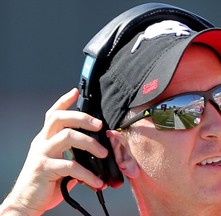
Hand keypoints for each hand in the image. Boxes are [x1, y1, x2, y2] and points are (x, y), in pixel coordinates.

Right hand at [0, 88, 107, 214]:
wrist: (26, 202)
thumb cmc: (45, 182)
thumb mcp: (58, 163)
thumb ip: (72, 155)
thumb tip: (95, 152)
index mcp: (45, 138)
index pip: (53, 114)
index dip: (64, 101)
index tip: (75, 91)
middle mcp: (42, 142)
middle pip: (60, 118)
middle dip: (82, 117)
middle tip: (99, 125)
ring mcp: (41, 153)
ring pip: (68, 136)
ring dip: (90, 143)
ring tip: (103, 153)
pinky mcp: (44, 168)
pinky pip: (71, 166)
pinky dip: (87, 174)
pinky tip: (96, 181)